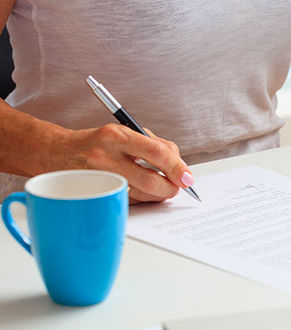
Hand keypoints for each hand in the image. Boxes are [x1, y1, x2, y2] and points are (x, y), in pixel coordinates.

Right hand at [59, 124, 191, 203]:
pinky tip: (145, 190)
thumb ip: (155, 145)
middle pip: (150, 180)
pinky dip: (143, 198)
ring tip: (163, 186)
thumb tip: (180, 165)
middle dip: (171, 187)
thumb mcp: (126, 131)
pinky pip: (129, 201)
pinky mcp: (96, 195)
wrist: (58, 153)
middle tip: (178, 186)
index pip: (157, 153)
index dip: (177, 167)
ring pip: (141, 195)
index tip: (188, 177)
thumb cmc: (99, 141)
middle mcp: (105, 158)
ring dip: (159, 194)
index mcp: (116, 136)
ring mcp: (99, 179)